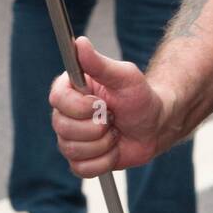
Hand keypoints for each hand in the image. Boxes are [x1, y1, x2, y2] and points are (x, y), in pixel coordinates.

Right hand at [50, 36, 173, 175]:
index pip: (57, 99)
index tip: (101, 104)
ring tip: (114, 132)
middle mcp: (66, 113)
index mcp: (72, 89)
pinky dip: (104, 161)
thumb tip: (79, 42)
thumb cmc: (140, 96)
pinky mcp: (80, 160)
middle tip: (113, 118)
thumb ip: (99, 63)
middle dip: (97, 127)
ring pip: (72, 150)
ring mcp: (70, 138)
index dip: (79, 106)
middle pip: (63, 128)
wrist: (155, 125)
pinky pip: (82, 169)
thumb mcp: (124, 76)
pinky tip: (113, 148)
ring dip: (103, 144)